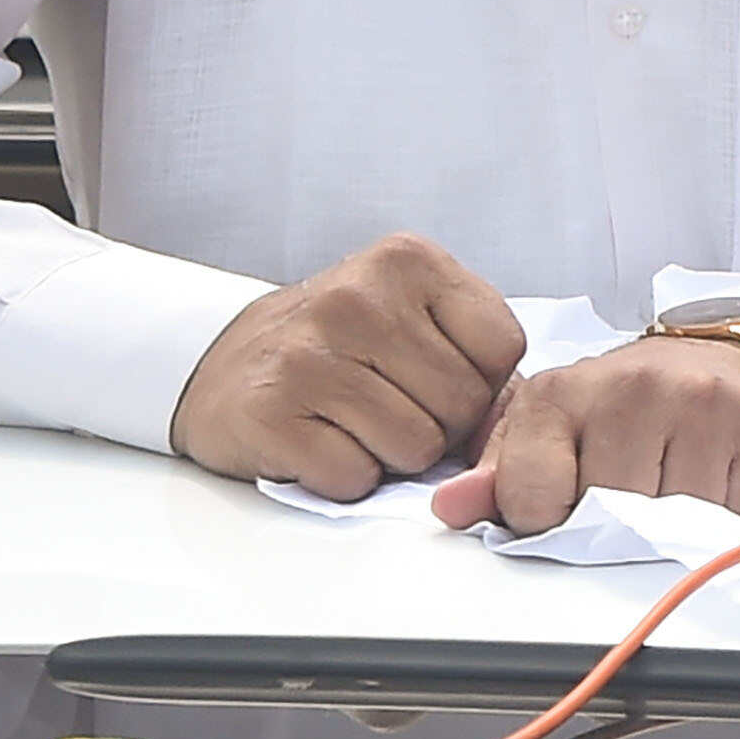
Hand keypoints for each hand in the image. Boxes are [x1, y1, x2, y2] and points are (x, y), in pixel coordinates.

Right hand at [168, 232, 525, 501]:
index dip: (483, 382)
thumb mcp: (408, 314)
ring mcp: (310, 355)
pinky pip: (356, 478)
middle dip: (438, 424)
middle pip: (462, 405)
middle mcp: (358, 298)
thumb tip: (521, 419)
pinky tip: (320, 441)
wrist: (218, 361)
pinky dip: (347, 476)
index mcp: (407, 261)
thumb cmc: (334, 343)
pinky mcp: (272, 413)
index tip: (439, 378)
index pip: (503, 348)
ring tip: (353, 421)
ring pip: (416, 449)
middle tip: (389, 405)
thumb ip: (471, 351)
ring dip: (392, 454)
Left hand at [428, 335, 739, 534]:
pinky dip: (715, 518)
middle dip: (611, 525)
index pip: (534, 502)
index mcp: (562, 392)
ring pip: (669, 524)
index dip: (546, 521)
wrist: (707, 357)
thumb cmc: (616, 405)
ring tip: (662, 484)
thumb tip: (449, 506)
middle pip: (605, 518)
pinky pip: (726, 517)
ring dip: (667, 526)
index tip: (562, 502)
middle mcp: (631, 388)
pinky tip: (703, 481)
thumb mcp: (543, 430)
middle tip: (620, 491)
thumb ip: (495, 474)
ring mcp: (699, 404)